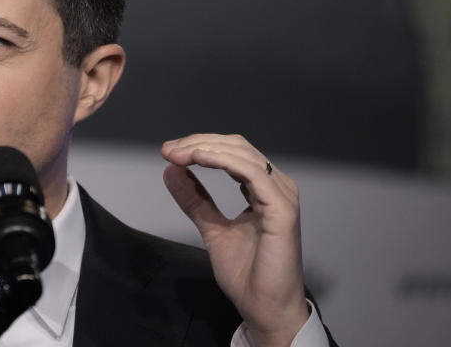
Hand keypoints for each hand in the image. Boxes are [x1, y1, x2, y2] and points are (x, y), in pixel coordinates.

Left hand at [161, 134, 308, 346]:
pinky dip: (223, 161)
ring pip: (243, 155)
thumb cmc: (248, 274)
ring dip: (206, 149)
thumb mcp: (212, 229)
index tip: (168, 152)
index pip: (231, 153)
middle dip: (199, 143)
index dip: (199, 146)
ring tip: (178, 154)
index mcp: (262, 189)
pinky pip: (252, 174)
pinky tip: (199, 159)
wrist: (264, 308)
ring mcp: (281, 196)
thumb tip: (171, 171)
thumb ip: (195, 200)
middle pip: (236, 147)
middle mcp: (276, 187)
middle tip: (168, 150)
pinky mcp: (282, 209)